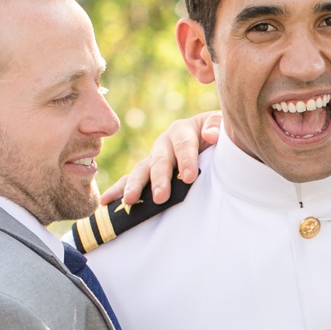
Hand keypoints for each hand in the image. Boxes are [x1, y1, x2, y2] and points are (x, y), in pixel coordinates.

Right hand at [99, 110, 221, 207]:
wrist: (215, 144)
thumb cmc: (221, 138)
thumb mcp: (224, 127)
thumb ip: (217, 126)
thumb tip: (211, 135)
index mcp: (183, 131)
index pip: (184, 144)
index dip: (186, 160)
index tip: (189, 177)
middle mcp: (165, 144)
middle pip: (160, 160)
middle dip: (159, 179)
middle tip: (161, 197)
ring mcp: (153, 159)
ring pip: (142, 170)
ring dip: (135, 185)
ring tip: (130, 201)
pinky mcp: (147, 173)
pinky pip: (130, 180)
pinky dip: (118, 190)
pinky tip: (106, 202)